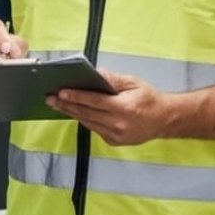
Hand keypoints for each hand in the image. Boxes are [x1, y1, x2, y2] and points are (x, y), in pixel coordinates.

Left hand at [45, 70, 166, 145]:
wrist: (164, 120)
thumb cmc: (149, 99)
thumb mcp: (133, 83)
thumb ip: (113, 79)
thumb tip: (95, 73)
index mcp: (124, 108)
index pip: (94, 101)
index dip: (76, 96)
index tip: (61, 92)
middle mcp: (119, 124)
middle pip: (86, 113)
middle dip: (66, 105)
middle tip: (50, 98)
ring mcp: (116, 135)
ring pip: (87, 122)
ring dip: (71, 112)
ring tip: (57, 104)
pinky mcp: (114, 141)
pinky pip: (94, 128)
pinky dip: (83, 119)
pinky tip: (73, 111)